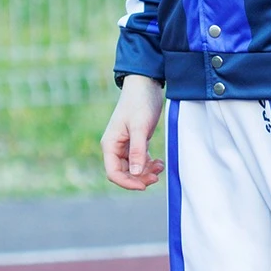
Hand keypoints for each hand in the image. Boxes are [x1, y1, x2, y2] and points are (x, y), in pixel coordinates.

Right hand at [101, 73, 165, 190]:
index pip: (113, 173)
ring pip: (133, 168)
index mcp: (110, 144)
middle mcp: (115, 146)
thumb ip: (138, 151)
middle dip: (139, 178)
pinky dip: (149, 164)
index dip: (127, 183)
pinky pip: (140, 160)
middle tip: (156, 177)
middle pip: (124, 173)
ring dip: (146, 172)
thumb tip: (136, 174)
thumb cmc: (140, 103)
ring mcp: (125, 145)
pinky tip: (159, 163)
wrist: (146, 84)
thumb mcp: (140, 127)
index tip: (144, 185)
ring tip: (160, 167)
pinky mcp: (136, 141)